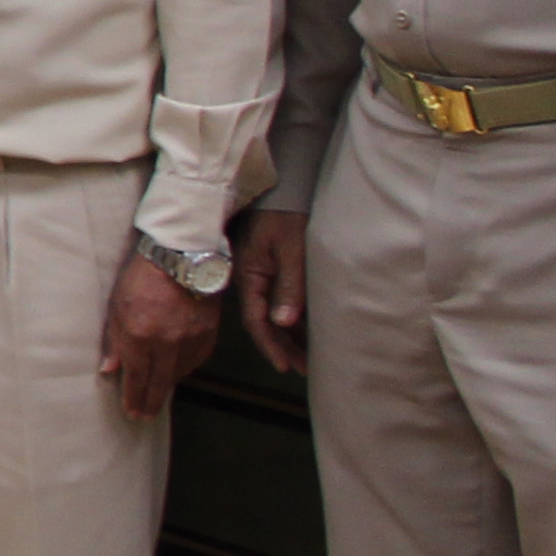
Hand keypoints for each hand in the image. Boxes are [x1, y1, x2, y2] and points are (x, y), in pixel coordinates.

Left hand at [98, 250, 224, 421]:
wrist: (182, 257)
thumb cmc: (142, 277)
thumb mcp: (118, 306)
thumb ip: (115, 341)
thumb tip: (109, 369)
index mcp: (140, 335)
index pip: (136, 377)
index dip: (133, 397)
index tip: (131, 412)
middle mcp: (166, 342)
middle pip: (159, 383)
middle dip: (150, 403)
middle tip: (143, 416)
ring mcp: (190, 340)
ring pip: (178, 374)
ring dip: (166, 386)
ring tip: (157, 395)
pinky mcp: (208, 335)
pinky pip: (195, 361)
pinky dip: (183, 368)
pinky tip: (175, 371)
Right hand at [241, 209, 309, 375]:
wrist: (282, 186)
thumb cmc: (284, 214)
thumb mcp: (290, 249)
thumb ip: (288, 285)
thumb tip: (284, 323)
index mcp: (249, 275)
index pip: (256, 320)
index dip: (271, 345)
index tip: (286, 366)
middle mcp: (250, 278)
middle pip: (262, 321)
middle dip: (281, 347)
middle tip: (302, 369)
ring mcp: (258, 273)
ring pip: (269, 312)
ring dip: (286, 336)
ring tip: (305, 357)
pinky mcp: (268, 267)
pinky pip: (275, 300)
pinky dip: (288, 318)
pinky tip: (301, 330)